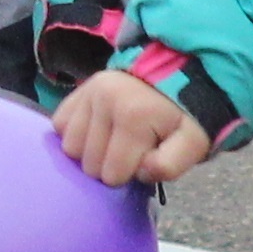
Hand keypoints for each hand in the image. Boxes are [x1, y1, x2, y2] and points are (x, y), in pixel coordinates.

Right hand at [56, 68, 210, 186]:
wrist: (173, 76)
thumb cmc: (181, 117)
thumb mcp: (193, 143)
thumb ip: (171, 165)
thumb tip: (141, 172)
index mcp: (133, 116)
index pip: (113, 175)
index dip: (131, 174)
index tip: (146, 158)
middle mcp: (104, 99)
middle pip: (89, 165)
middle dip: (110, 166)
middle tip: (132, 149)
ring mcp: (87, 93)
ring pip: (70, 149)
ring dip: (90, 153)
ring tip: (114, 141)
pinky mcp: (76, 91)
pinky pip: (59, 127)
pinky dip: (75, 135)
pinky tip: (97, 132)